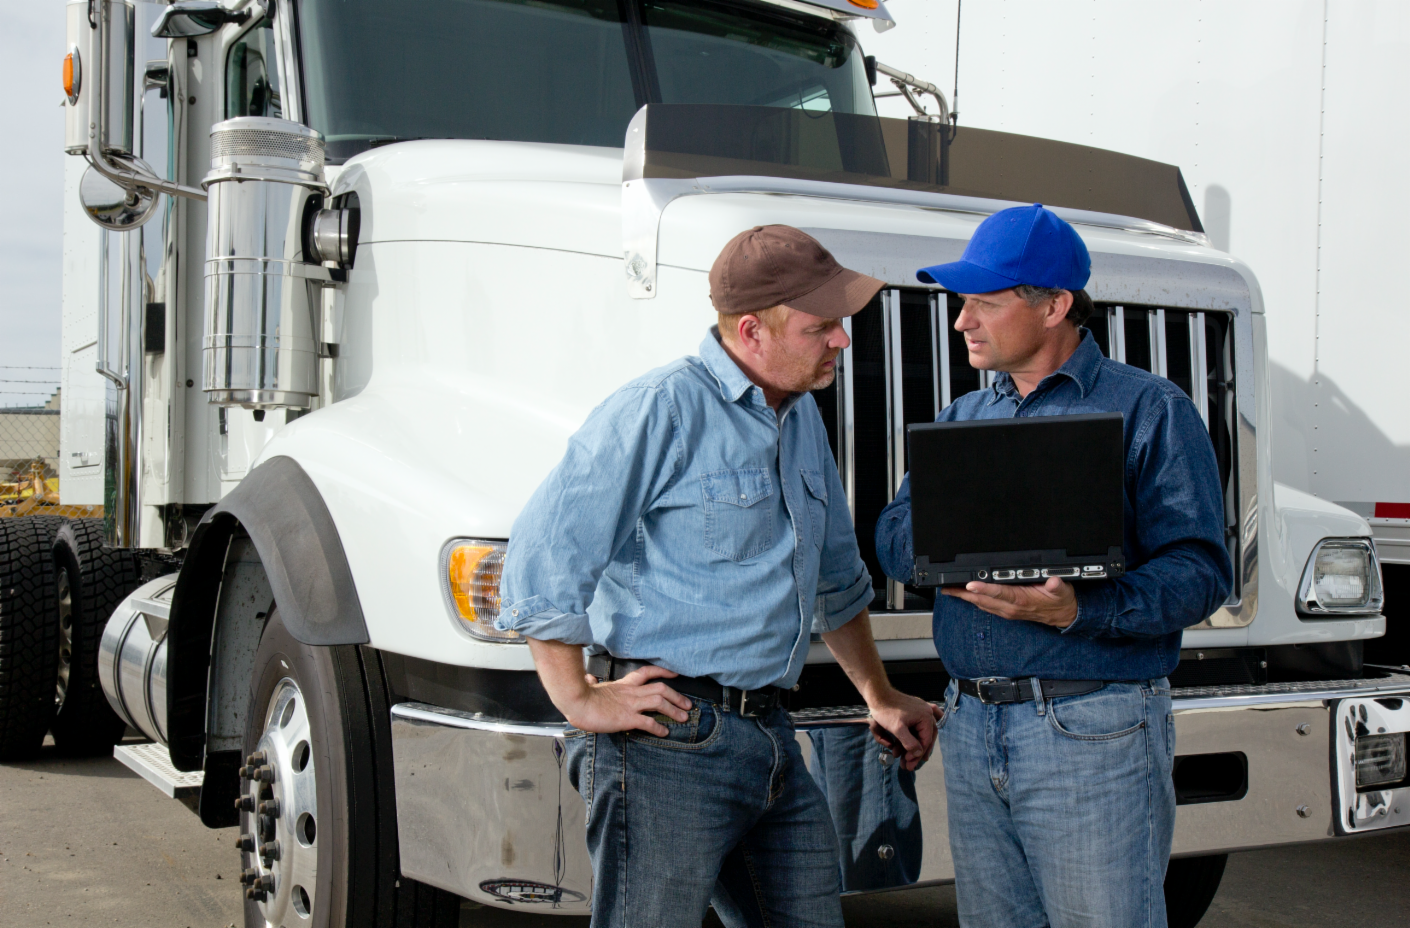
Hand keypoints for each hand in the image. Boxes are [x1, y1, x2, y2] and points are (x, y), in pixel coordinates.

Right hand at [562, 664, 692, 736]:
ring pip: (659, 702)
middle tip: (687, 704)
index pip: (647, 672)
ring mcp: (630, 704)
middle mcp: (631, 692)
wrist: (577, 701)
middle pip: (661, 688)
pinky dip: (658, 727)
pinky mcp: (627, 718)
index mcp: (624, 684)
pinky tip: (664, 732)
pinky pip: (648, 722)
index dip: (663, 672)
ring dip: (674, 710)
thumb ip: (593, 682)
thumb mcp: (590, 686)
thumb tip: (588, 679)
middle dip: (677, 696)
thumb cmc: (580, 696)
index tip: (675, 673)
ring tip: (683, 717)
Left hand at [866, 688, 942, 771]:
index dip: (918, 755)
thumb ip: (909, 743)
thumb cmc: (886, 710)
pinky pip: (917, 727)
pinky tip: (908, 745)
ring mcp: (920, 711)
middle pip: (925, 738)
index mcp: (925, 716)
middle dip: (915, 753)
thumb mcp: (897, 729)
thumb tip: (919, 754)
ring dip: (911, 746)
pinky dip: (912, 737)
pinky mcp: (914, 711)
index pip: (925, 741)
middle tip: (909, 765)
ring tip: (902, 757)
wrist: (877, 694)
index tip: (910, 765)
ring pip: (920, 734)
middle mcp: (927, 713)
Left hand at [942, 576, 1076, 627]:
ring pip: (981, 605)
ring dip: (965, 599)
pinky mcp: (1007, 612)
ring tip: (950, 590)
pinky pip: (987, 608)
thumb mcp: (1063, 590)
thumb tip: (1053, 580)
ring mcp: (1008, 611)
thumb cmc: (1061, 600)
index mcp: (1022, 600)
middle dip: (964, 594)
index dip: (984, 589)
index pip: (1000, 593)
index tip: (970, 585)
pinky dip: (974, 602)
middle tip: (947, 587)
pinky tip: (966, 597)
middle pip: (983, 600)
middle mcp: (1011, 607)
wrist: (1064, 615)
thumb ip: (1057, 585)